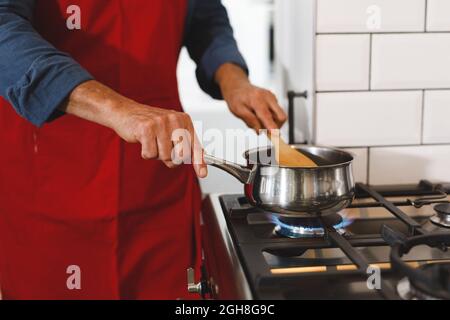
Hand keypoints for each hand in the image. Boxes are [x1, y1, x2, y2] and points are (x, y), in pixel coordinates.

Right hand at [63, 81, 206, 177]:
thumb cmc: (150, 124)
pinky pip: (151, 154)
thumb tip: (199, 164)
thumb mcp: (171, 131)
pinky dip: (146, 153)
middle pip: (181, 155)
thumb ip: (184, 145)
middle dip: (171, 159)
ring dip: (157, 155)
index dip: (199, 162)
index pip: (195, 145)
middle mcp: (175, 120)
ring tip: (152, 142)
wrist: (126, 112)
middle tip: (162, 149)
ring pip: (165, 156)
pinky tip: (143, 141)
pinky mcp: (146, 128)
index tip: (202, 174)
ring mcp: (161, 123)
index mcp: (184, 120)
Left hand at [216, 64, 286, 130]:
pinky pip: (276, 113)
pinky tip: (260, 114)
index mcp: (257, 100)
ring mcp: (273, 98)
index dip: (272, 127)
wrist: (238, 86)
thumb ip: (250, 120)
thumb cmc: (237, 98)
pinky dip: (270, 117)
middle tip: (264, 129)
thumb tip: (259, 131)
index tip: (276, 135)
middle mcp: (268, 97)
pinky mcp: (274, 99)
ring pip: (280, 116)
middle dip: (276, 126)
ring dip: (271, 122)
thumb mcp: (238, 110)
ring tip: (258, 119)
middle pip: (281, 117)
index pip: (267, 116)